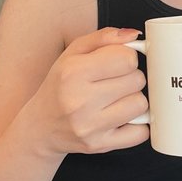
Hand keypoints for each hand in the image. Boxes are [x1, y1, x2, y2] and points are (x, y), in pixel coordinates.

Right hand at [27, 27, 148, 156]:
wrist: (41, 127)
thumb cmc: (61, 85)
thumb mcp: (74, 53)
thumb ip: (104, 37)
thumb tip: (134, 34)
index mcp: (74, 72)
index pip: (127, 58)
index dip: (127, 57)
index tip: (118, 62)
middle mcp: (80, 100)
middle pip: (137, 80)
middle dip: (131, 77)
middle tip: (116, 81)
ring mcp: (90, 126)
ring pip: (140, 104)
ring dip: (134, 99)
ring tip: (118, 99)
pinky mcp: (99, 145)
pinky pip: (140, 133)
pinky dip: (138, 125)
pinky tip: (122, 118)